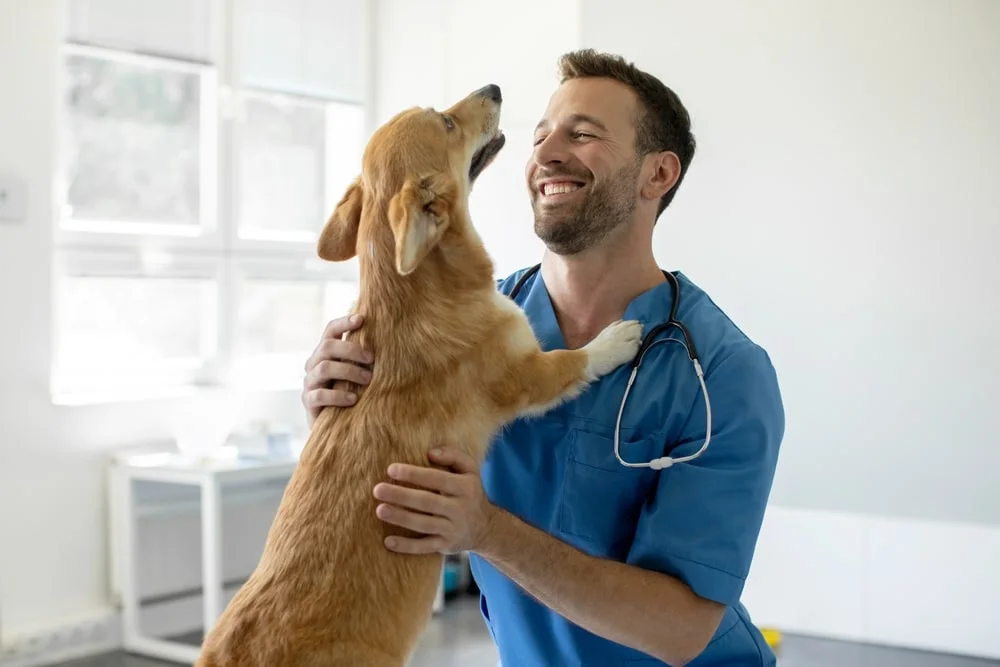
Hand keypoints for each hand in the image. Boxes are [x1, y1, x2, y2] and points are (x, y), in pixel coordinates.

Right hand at [302, 314, 373, 426]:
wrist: (336, 423)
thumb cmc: (351, 391)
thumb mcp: (357, 372)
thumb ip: (364, 359)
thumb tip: (391, 343)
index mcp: (325, 352)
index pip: (330, 330)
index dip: (344, 322)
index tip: (362, 319)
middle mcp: (314, 363)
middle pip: (327, 347)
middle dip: (351, 350)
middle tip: (372, 359)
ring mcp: (309, 382)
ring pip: (324, 368)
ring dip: (348, 371)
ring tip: (367, 380)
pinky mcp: (308, 401)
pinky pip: (319, 395)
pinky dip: (338, 396)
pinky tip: (353, 399)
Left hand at [373, 447, 496, 554]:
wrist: (485, 528)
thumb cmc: (469, 492)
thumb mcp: (470, 471)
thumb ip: (453, 455)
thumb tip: (430, 452)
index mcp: (465, 487)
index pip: (437, 479)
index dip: (414, 474)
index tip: (391, 469)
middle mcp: (460, 509)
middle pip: (427, 501)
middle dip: (401, 495)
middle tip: (378, 490)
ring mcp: (452, 529)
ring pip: (424, 524)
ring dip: (401, 518)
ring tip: (380, 510)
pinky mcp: (446, 546)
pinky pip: (425, 547)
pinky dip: (407, 546)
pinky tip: (388, 542)